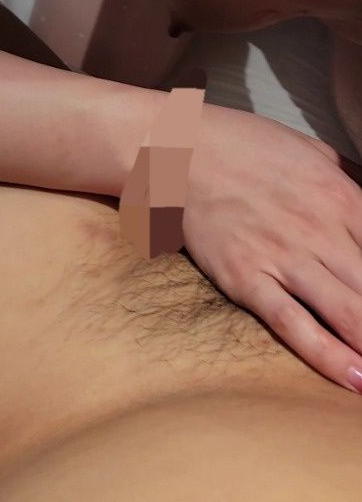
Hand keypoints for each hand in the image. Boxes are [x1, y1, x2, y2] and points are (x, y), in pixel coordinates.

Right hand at [182, 104, 361, 391]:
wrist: (179, 148)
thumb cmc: (245, 145)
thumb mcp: (312, 149)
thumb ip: (352, 178)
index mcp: (341, 195)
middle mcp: (319, 229)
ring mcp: (282, 256)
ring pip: (348, 312)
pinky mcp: (246, 278)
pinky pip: (293, 324)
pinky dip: (328, 356)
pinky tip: (354, 379)